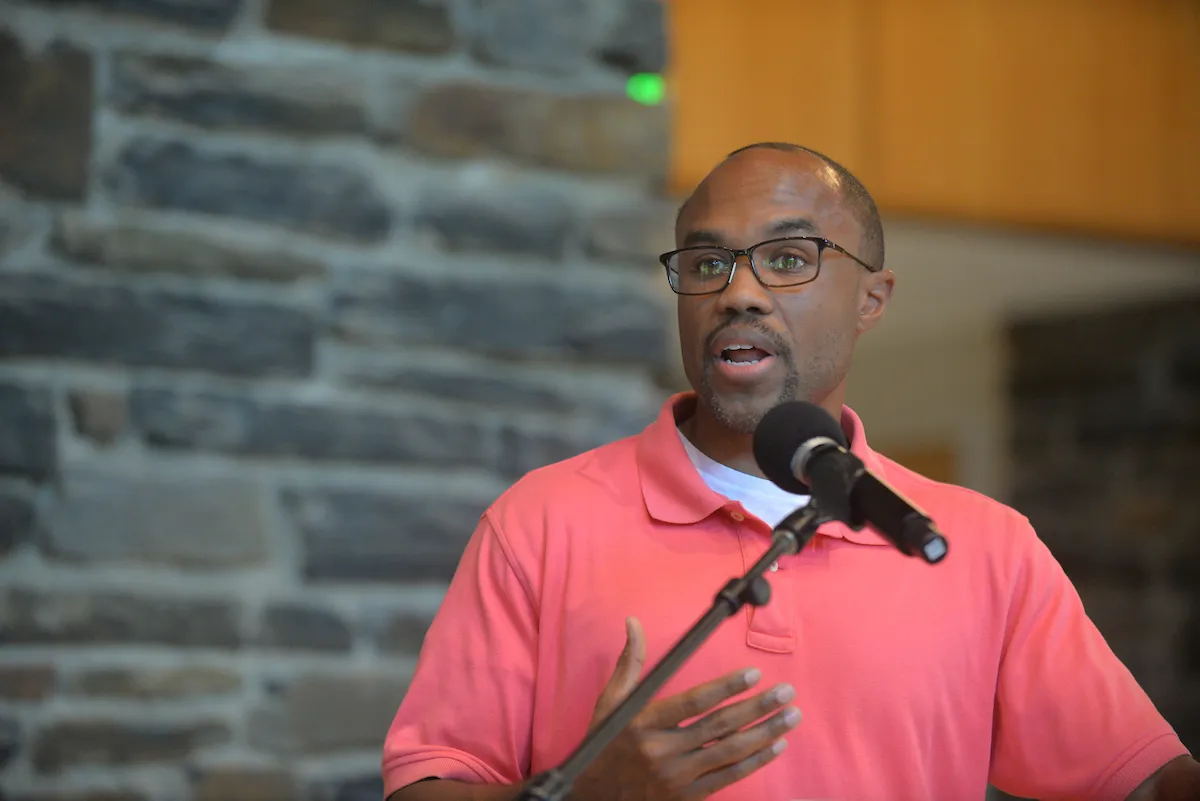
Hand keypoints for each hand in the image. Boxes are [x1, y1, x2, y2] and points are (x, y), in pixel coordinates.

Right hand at [570, 618, 800, 800]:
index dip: (726, 687)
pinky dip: (755, 762)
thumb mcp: (609, 702)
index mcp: (643, 723)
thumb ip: (629, 662)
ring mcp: (677, 776)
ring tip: (791, 717)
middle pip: (719, 727)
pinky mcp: (687, 796)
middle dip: (758, 707)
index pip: (693, 702)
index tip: (754, 673)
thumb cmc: (604, 743)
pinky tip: (775, 746)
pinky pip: (728, 777)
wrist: (595, 796)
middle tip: (786, 692)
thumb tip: (633, 622)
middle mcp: (662, 750)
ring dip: (765, 733)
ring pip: (730, 751)